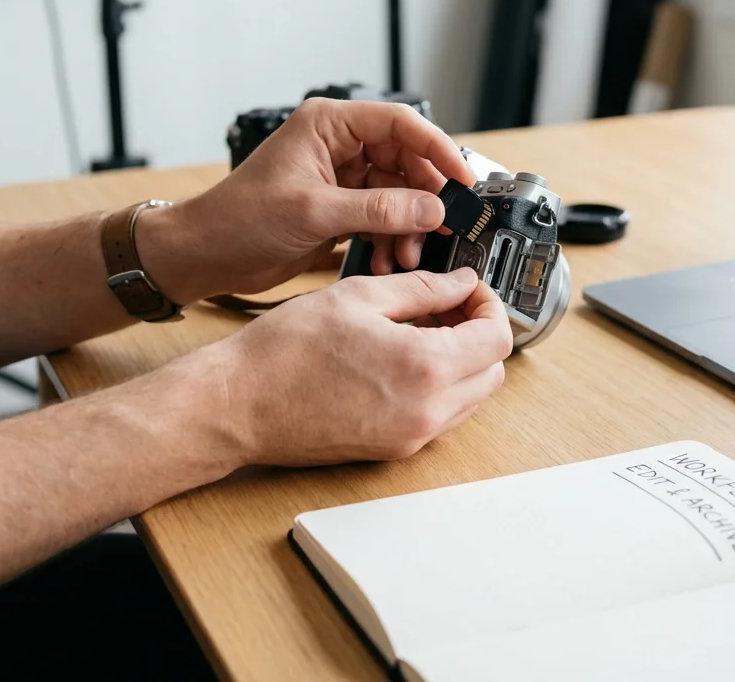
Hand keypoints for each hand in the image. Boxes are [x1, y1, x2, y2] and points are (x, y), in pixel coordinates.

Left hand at [139, 99, 475, 303]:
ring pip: (399, 194)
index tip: (462, 178)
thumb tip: (431, 209)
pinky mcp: (340, 208)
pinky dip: (393, 238)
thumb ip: (378, 209)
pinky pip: (384, 217)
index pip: (400, 123)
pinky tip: (391, 259)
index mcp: (329, 126)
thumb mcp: (315, 212)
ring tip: (410, 253)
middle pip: (407, 161)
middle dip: (426, 197)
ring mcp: (341, 178)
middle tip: (445, 226)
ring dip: (410, 225)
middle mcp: (339, 146)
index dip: (437, 148)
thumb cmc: (238, 219)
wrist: (206, 256)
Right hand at [207, 268, 513, 465]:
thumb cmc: (284, 351)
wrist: (237, 405)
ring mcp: (410, 437)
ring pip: (470, 398)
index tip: (471, 289)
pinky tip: (399, 358)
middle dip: (478, 334)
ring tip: (418, 329)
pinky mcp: (392, 451)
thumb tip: (460, 283)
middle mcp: (426, 412)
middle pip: (492, 372)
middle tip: (446, 305)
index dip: (490, 305)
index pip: (496, 338)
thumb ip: (422, 289)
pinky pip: (439, 417)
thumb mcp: (357, 296)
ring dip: (460, 362)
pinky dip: (437, 387)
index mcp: (424, 368)